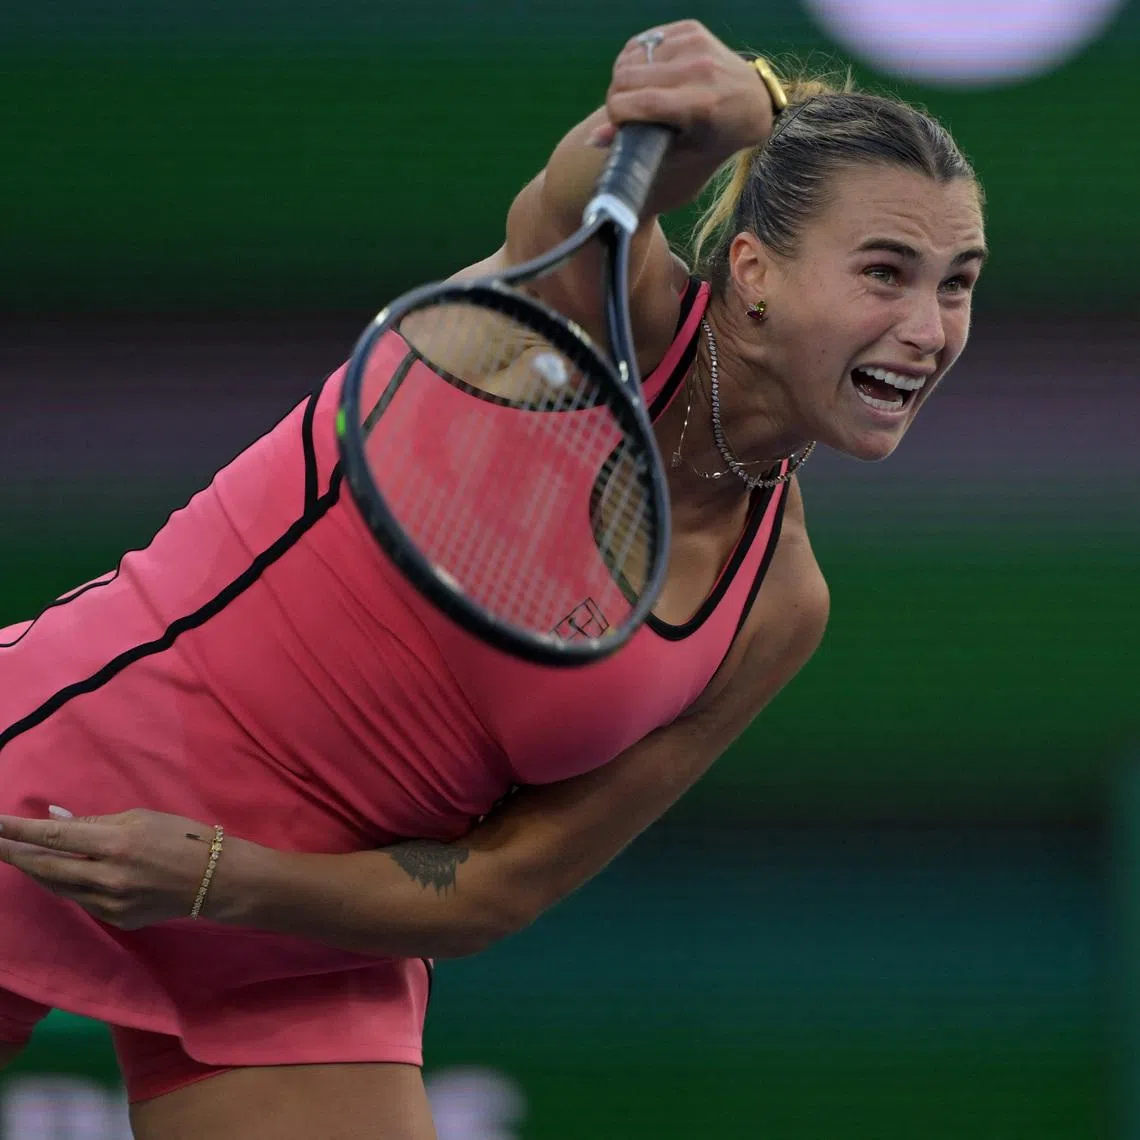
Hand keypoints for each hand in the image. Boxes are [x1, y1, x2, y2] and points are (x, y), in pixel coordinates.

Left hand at [0, 807, 230, 928]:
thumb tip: (55, 821)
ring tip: (19, 857)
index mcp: (116, 843)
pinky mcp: (116, 920)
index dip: (18, 831)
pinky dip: (68, 885)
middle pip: (46, 868)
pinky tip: (64, 874)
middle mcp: (107, 877)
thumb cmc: (181, 836)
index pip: (54, 837)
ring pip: (58, 887)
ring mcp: (110, 903)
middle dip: (15, 855)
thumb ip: (95, 822)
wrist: (215, 878)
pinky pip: (81, 900)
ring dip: (37, 871)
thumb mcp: (140, 818)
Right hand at [597, 21, 777, 157]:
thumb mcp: (679, 150)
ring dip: (626, 78)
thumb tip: (593, 139)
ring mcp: (696, 44)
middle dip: (617, 96)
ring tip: (639, 93)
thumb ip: (636, 144)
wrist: (751, 103)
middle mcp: (699, 70)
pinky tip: (650, 74)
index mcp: (699, 105)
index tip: (618, 123)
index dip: (616, 114)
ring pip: (631, 57)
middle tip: (626, 110)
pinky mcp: (691, 29)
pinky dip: (638, 60)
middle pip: (627, 77)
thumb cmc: (712, 135)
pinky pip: (643, 41)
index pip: (638, 102)